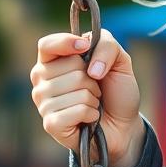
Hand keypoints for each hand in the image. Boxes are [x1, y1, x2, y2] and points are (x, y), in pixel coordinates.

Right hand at [30, 29, 144, 166]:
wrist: (123, 123)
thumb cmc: (115, 91)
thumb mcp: (119, 60)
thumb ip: (106, 46)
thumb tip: (91, 68)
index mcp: (52, 61)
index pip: (47, 45)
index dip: (66, 42)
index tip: (85, 47)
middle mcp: (42, 81)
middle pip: (70, 66)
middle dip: (92, 78)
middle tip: (95, 88)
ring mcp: (43, 103)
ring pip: (77, 90)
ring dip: (94, 98)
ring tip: (93, 103)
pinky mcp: (51, 124)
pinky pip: (77, 110)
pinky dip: (92, 113)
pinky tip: (90, 117)